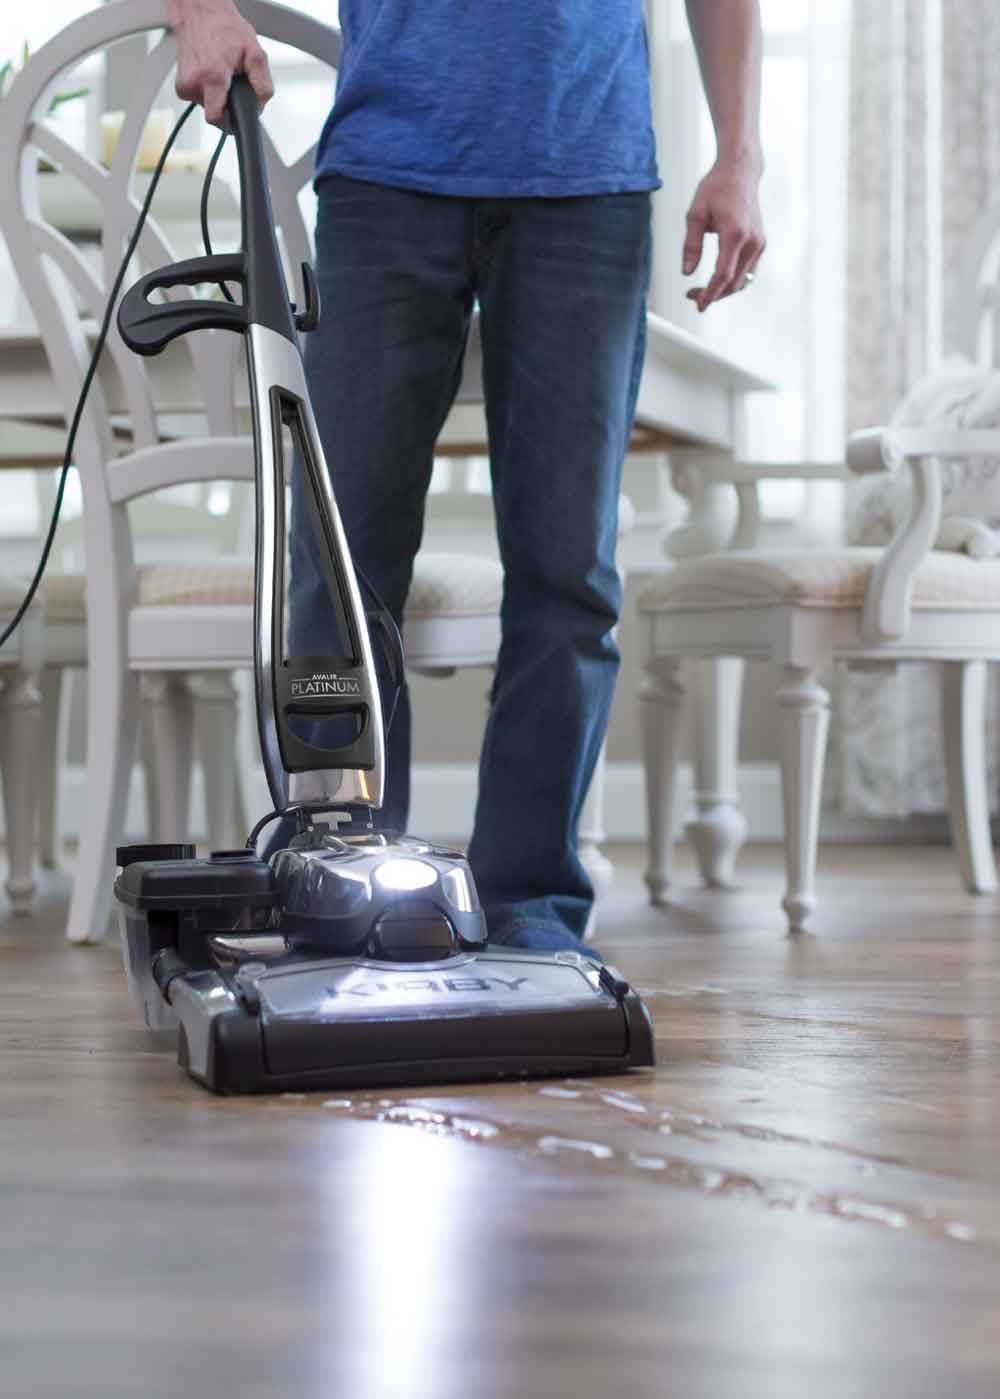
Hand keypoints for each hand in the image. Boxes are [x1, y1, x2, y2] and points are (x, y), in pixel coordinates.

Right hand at [169, 0, 273, 127]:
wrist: (199, 11)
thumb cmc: (224, 27)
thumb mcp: (255, 53)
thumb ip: (263, 84)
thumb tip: (260, 106)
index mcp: (212, 76)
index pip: (216, 118)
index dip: (229, 123)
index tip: (235, 120)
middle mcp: (194, 82)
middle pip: (215, 112)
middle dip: (227, 103)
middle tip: (232, 83)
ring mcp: (184, 84)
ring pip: (207, 105)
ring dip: (218, 94)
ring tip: (221, 72)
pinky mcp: (180, 85)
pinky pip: (199, 97)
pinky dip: (208, 89)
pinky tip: (211, 72)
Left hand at [682, 156, 764, 311]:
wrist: (740, 172)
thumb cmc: (716, 189)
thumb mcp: (695, 214)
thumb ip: (691, 245)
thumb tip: (687, 272)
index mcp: (735, 233)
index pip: (723, 274)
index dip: (710, 293)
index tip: (698, 305)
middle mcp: (752, 241)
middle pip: (734, 282)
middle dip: (713, 294)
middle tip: (691, 296)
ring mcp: (759, 243)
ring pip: (743, 280)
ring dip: (723, 290)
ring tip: (701, 291)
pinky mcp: (760, 244)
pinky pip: (748, 271)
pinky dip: (733, 280)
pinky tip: (717, 280)